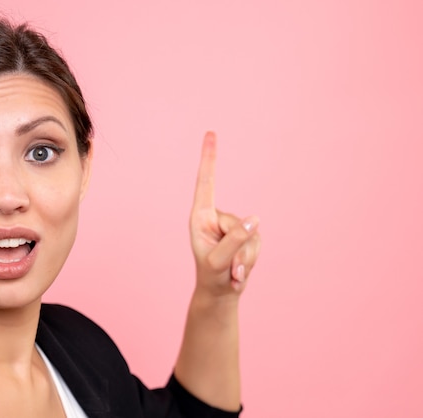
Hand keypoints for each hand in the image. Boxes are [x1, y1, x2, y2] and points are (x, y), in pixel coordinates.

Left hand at [190, 132, 260, 297]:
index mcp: (200, 217)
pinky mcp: (248, 235)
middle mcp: (216, 217)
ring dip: (244, 258)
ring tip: (230, 271)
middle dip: (237, 249)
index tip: (210, 133)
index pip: (206, 182)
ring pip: (251, 234)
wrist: (220, 293)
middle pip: (238, 223)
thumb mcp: (218, 261)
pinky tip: (238, 270)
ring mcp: (234, 225)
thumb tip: (254, 220)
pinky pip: (258, 243)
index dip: (209, 158)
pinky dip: (250, 260)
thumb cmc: (211, 276)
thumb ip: (234, 240)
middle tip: (227, 268)